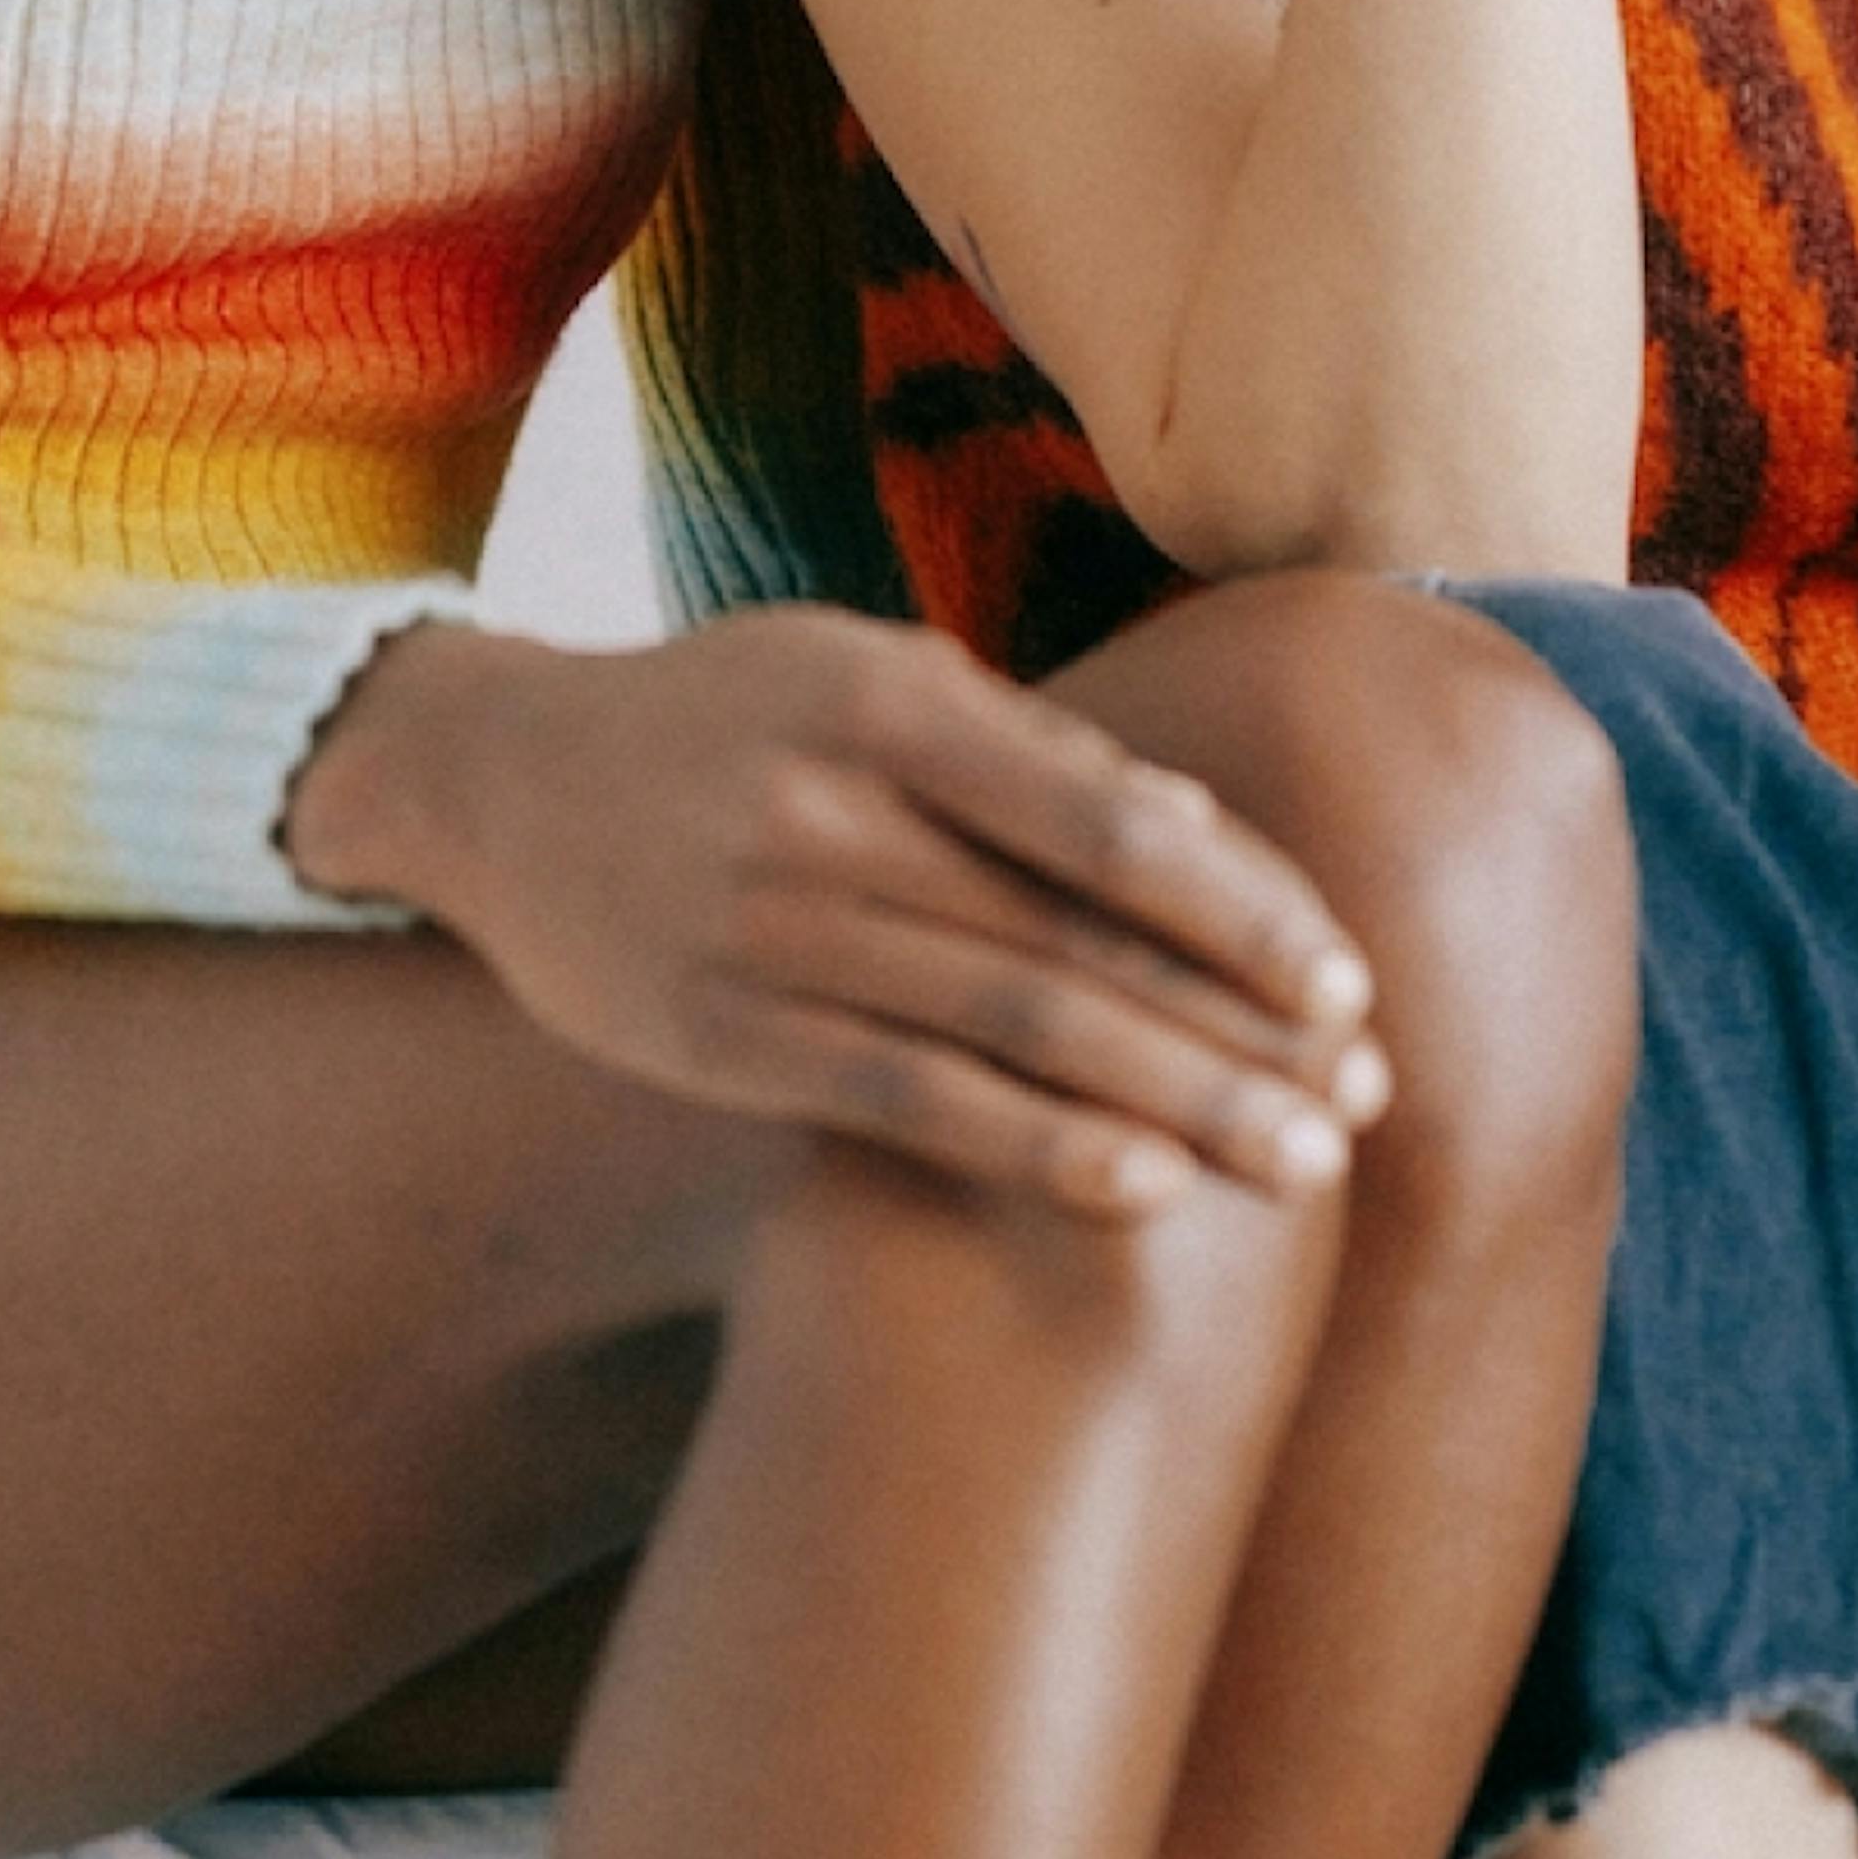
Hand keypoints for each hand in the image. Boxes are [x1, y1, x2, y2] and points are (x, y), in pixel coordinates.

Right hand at [292, 607, 1388, 1214]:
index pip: (1109, 819)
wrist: (494, 779)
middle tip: (1363, 1102)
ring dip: (1173, 1106)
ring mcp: (767, 932)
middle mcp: (831, 815)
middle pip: (1079, 940)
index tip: (1348, 982)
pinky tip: (1141, 1189)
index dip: (1242, 908)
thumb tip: (1205, 840)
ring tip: (1297, 1165)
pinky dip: (1031, 1147)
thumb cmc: (729, 717)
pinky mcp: (720, 1036)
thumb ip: (1021, 748)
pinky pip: (902, 1102)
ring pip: (1010, 1032)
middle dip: (1239, 1030)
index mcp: (888, 703)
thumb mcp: (859, 669)